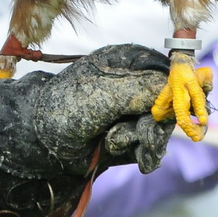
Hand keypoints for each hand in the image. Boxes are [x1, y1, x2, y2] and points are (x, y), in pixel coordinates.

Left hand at [42, 44, 174, 174]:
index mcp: (128, 62)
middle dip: (156, 121)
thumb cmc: (66, 107)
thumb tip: (171, 88)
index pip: (167, 70)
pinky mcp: (134, 138)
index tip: (173, 105)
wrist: (43, 142)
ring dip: (143, 139)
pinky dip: (143, 153)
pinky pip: (153, 147)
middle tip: (141, 132)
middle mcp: (136, 86)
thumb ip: (139, 89)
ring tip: (114, 141)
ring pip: (163, 128)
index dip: (174, 88)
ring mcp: (135, 113)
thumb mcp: (103, 93)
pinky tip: (125, 153)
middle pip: (170, 103)